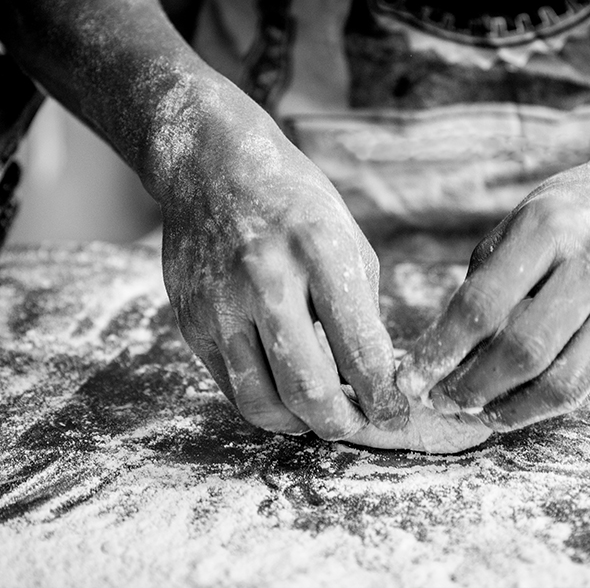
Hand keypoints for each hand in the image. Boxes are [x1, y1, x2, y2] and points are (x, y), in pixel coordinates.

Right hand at [153, 82, 407, 438]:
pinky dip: (266, 403)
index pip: (361, 351)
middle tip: (359, 424)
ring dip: (300, 425)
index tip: (396, 415)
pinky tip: (285, 394)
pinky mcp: (191, 323)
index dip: (385, 398)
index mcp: (320, 254)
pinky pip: (232, 386)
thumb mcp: (347, 241)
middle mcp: (266, 282)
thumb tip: (372, 378)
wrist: (213, 168)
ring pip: (263, 403)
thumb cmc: (296, 204)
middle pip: (308, 390)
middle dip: (343, 424)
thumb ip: (361, 311)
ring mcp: (220, 305)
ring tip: (320, 416)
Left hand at [396, 160, 589, 430]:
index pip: (482, 305)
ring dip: (509, 411)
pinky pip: (589, 387)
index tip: (411, 379)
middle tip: (442, 402)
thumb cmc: (570, 216)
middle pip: (523, 351)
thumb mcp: (518, 224)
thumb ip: (484, 285)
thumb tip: (442, 357)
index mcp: (549, 228)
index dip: (441, 350)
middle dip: (472, 388)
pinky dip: (546, 404)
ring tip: (476, 414)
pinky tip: (518, 403)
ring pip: (562, 384)